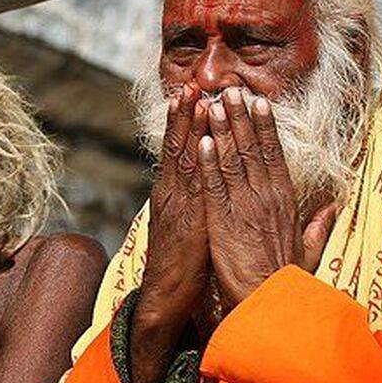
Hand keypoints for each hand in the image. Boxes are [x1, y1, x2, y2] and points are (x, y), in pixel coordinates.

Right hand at [130, 84, 210, 382]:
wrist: (167, 299)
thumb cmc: (186, 268)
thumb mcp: (197, 230)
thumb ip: (204, 207)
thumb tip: (214, 190)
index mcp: (177, 197)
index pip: (184, 153)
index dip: (189, 124)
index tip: (197, 96)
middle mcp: (172, 195)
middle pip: (178, 147)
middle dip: (184, 115)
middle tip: (192, 83)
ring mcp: (175, 206)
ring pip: (180, 159)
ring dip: (185, 127)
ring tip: (191, 97)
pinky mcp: (183, 220)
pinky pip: (188, 185)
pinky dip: (190, 159)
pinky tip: (194, 138)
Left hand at [197, 88, 336, 310]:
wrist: (270, 303)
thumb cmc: (286, 280)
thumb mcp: (309, 249)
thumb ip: (319, 225)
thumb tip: (333, 207)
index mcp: (286, 202)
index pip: (275, 156)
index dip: (266, 128)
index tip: (260, 103)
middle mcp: (267, 199)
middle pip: (253, 150)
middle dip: (241, 117)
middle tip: (231, 89)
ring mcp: (245, 208)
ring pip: (232, 161)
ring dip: (222, 131)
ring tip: (212, 104)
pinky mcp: (223, 222)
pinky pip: (214, 187)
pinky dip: (208, 163)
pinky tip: (201, 142)